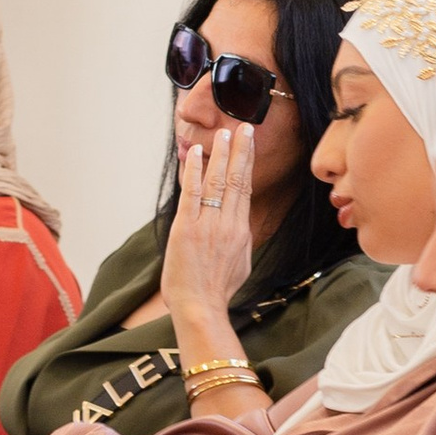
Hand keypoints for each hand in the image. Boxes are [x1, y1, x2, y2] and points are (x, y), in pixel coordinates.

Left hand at [162, 128, 255, 335]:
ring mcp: (208, 225)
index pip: (245, 189)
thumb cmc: (217, 291)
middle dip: (240, 151)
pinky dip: (193, 172)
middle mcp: (228, 224)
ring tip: (223, 133)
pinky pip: (192, 193)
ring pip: (217, 182)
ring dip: (220, 155)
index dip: (247, 163)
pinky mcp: (187, 228)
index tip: (249, 143)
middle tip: (244, 127)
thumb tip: (241, 227)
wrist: (201, 308)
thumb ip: (240, 241)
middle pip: (237, 179)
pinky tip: (194, 154)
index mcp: (242, 231)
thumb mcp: (240, 264)